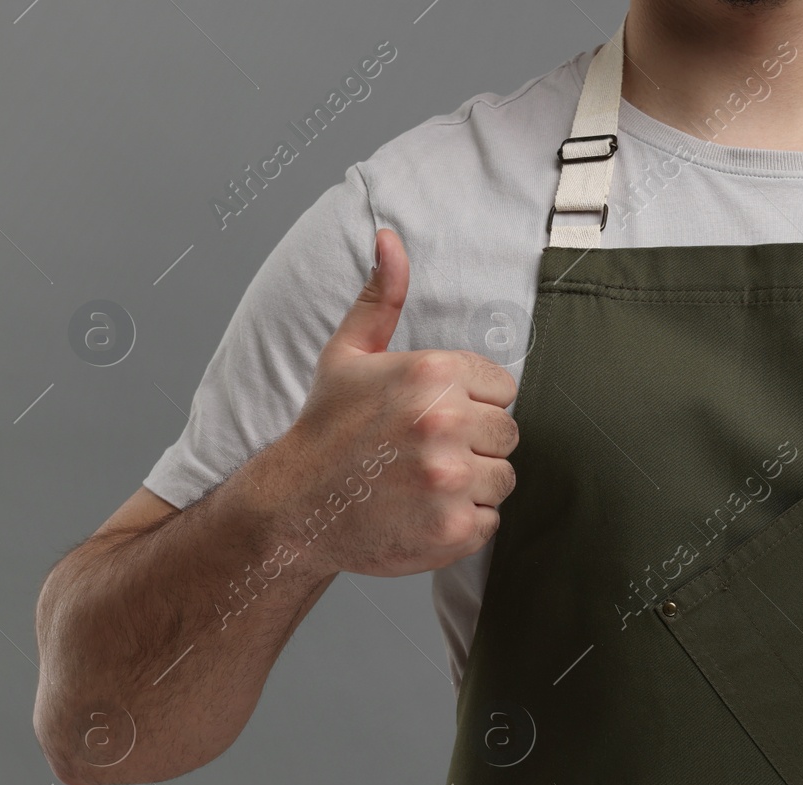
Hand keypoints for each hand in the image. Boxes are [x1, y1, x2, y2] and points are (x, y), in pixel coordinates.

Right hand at [278, 228, 519, 576]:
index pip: (502, 388)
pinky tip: (422, 511)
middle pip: (507, 433)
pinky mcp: (454, 528)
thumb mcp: (349, 354)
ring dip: (472, 483)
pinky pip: (491, 519)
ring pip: (503, 477)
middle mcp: (445, 424)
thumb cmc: (326, 429)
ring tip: (423, 482)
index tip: (433, 417)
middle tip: (425, 452)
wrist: (294, 508)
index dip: (472, 404)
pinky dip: (463, 521)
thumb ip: (382, 297)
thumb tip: (389, 238)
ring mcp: (451, 479)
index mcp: (432, 374)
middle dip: (474, 443)